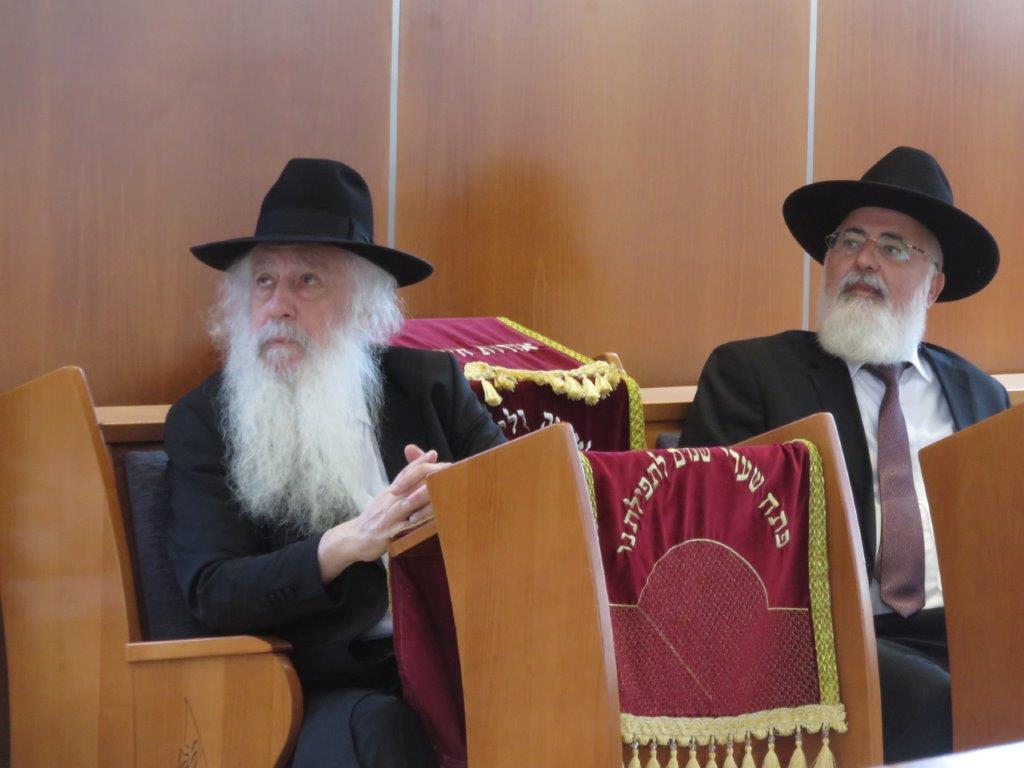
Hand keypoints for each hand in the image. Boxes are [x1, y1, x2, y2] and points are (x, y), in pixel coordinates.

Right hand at [316, 444, 449, 581]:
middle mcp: (391, 500)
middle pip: (411, 482)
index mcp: (392, 490)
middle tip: (449, 470)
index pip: (406, 472)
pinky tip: (434, 521)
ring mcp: (390, 516)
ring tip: (443, 489)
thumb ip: (404, 482)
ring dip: (426, 495)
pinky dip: (419, 523)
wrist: (353, 538)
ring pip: (409, 502)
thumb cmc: (376, 517)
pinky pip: (407, 528)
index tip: (433, 454)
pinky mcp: (390, 534)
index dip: (419, 462)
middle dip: (430, 475)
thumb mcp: (388, 496)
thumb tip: (420, 466)